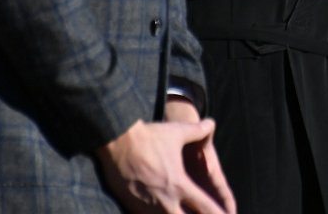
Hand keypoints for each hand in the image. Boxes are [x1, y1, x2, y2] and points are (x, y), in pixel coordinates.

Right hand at [96, 119, 235, 212]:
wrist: (116, 140)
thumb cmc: (149, 136)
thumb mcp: (178, 132)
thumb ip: (199, 131)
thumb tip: (211, 123)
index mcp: (180, 185)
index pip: (206, 209)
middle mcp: (165, 201)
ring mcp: (146, 207)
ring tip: (182, 211)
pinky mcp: (130, 207)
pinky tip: (163, 211)